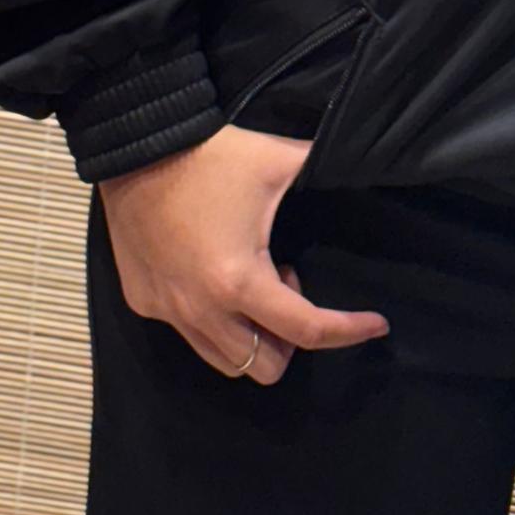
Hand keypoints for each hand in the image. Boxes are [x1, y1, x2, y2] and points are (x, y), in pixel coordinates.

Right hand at [97, 121, 389, 383]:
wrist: (138, 148)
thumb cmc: (211, 156)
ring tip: (256, 279)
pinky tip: (217, 271)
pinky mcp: (144, 304)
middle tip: (289, 283)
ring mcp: (168, 312)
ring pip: (225, 360)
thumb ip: (325, 168)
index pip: (307, 331)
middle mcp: (201, 310)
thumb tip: (362, 159)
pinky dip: (216, 318)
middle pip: (264, 366)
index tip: (377, 324)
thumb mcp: (278, 161)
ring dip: (253, 333)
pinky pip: (190, 334)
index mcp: (240, 280)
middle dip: (291, 338)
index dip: (349, 332)